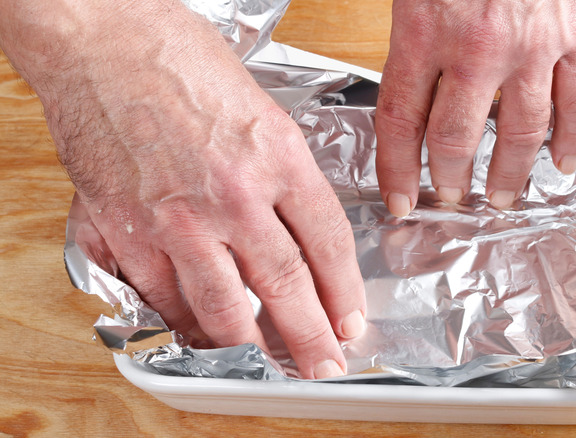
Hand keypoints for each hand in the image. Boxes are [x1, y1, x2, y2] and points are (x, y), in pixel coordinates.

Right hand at [0, 0, 365, 378]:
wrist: (103, 39)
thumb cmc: (182, 60)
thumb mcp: (263, 109)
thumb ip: (285, 174)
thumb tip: (303, 232)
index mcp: (277, 156)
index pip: (328, 242)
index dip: (345, 290)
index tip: (350, 317)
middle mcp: (232, 194)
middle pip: (286, 285)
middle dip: (311, 336)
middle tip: (324, 363)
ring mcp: (175, 218)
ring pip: (223, 305)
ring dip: (251, 343)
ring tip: (270, 360)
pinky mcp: (123, 229)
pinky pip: (161, 296)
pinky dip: (185, 321)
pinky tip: (202, 332)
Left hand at [375, 0, 575, 214]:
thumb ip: (404, 39)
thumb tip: (400, 92)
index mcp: (423, 30)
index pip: (401, 121)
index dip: (397, 170)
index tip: (398, 200)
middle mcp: (475, 47)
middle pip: (457, 139)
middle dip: (449, 181)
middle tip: (447, 199)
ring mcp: (530, 45)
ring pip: (521, 133)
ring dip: (509, 175)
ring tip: (499, 199)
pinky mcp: (574, 35)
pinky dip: (574, 139)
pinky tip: (563, 164)